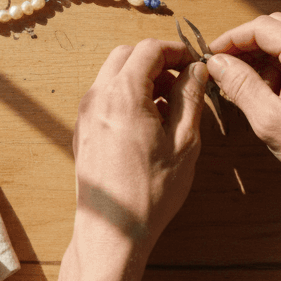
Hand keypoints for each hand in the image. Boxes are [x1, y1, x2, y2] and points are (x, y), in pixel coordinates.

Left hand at [72, 39, 204, 255]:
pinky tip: (149, 123)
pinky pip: (105, 97)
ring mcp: (85, 114)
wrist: (113, 230)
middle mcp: (97, 98)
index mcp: (123, 95)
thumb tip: (197, 70)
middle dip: (157, 61)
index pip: (148, 49)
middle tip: (183, 80)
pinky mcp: (82, 131)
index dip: (175, 50)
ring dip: (142, 78)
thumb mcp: (184, 142)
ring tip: (170, 106)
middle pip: (126, 56)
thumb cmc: (151, 191)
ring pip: (113, 75)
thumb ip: (191, 98)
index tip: (194, 63)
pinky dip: (127, 96)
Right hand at [206, 13, 280, 204]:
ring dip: (268, 59)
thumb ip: (240, 85)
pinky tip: (276, 94)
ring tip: (252, 90)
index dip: (231, 39)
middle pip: (279, 29)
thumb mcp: (271, 120)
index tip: (212, 56)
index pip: (262, 27)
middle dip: (249, 48)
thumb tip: (217, 63)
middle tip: (226, 70)